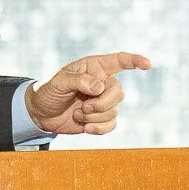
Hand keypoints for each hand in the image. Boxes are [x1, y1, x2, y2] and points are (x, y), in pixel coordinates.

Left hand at [25, 52, 150, 136]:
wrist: (40, 113)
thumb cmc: (48, 91)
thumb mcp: (58, 82)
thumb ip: (79, 80)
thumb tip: (100, 87)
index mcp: (94, 67)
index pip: (119, 60)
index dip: (135, 61)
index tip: (147, 64)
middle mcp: (102, 82)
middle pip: (118, 93)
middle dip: (102, 104)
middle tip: (84, 107)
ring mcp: (102, 101)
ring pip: (114, 111)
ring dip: (95, 117)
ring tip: (78, 114)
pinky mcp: (100, 118)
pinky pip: (111, 124)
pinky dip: (99, 128)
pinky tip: (86, 127)